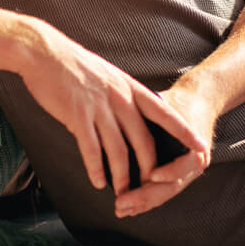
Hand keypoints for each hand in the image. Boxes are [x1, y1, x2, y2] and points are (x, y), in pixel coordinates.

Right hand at [17, 23, 204, 198]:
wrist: (44, 52)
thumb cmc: (73, 64)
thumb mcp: (107, 74)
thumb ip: (121, 94)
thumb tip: (130, 112)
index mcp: (129, 87)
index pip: (164, 113)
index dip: (183, 132)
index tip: (200, 148)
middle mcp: (119, 98)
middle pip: (143, 140)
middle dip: (150, 168)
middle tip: (151, 187)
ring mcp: (99, 107)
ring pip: (118, 151)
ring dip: (121, 176)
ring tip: (122, 193)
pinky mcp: (77, 115)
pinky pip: (91, 149)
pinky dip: (96, 168)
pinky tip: (97, 182)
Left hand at [111, 79, 218, 218]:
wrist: (196, 102)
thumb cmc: (178, 101)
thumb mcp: (168, 105)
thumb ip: (155, 113)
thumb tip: (125, 119)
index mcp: (196, 147)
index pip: (184, 167)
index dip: (169, 172)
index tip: (151, 176)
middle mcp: (194, 163)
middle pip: (172, 186)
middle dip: (146, 197)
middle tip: (121, 203)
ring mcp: (187, 172)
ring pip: (166, 193)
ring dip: (143, 203)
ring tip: (121, 209)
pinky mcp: (178, 175)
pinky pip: (163, 190)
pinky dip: (146, 199)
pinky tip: (129, 207)